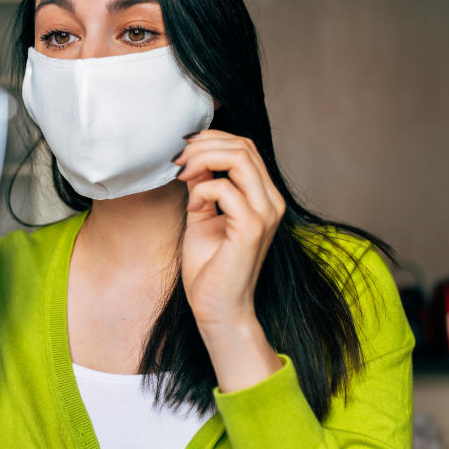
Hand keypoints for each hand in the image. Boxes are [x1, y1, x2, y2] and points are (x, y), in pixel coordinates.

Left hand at [174, 130, 285, 341]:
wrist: (218, 308)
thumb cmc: (210, 267)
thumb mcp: (202, 214)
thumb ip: (202, 185)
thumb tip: (192, 158)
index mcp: (263, 196)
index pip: (245, 148)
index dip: (211, 140)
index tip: (183, 152)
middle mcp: (271, 201)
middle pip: (243, 146)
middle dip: (204, 145)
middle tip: (178, 161)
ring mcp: (265, 214)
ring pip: (239, 159)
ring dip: (203, 160)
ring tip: (183, 175)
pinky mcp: (252, 228)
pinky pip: (226, 189)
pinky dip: (203, 190)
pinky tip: (193, 208)